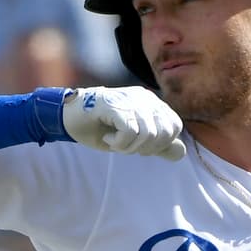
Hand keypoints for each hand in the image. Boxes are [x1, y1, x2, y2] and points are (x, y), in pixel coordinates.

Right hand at [61, 86, 184, 159]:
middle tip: (125, 146)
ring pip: (148, 134)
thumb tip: (181, 152)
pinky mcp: (114, 105)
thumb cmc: (101, 128)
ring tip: (114, 142)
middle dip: (146, 148)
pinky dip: (119, 144)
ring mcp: (129, 100)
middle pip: (164, 132)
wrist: (69, 118)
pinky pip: (130, 132)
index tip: (138, 146)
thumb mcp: (133, 140)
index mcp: (151, 102)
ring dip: (129, 147)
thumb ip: (157, 145)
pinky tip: (108, 138)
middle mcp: (144, 97)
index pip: (175, 126)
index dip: (160, 144)